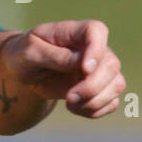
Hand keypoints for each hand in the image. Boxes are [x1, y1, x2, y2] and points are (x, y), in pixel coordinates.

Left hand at [2, 20, 124, 117]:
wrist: (24, 71)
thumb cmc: (26, 54)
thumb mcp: (30, 52)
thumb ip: (54, 55)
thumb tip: (79, 61)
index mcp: (76, 32)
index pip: (96, 31)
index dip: (96, 50)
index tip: (84, 69)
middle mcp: (95, 49)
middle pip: (111, 65)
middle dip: (92, 86)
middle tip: (69, 97)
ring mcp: (101, 69)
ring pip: (116, 85)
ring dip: (94, 101)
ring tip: (70, 104)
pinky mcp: (101, 88)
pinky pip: (111, 102)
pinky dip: (95, 110)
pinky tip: (75, 108)